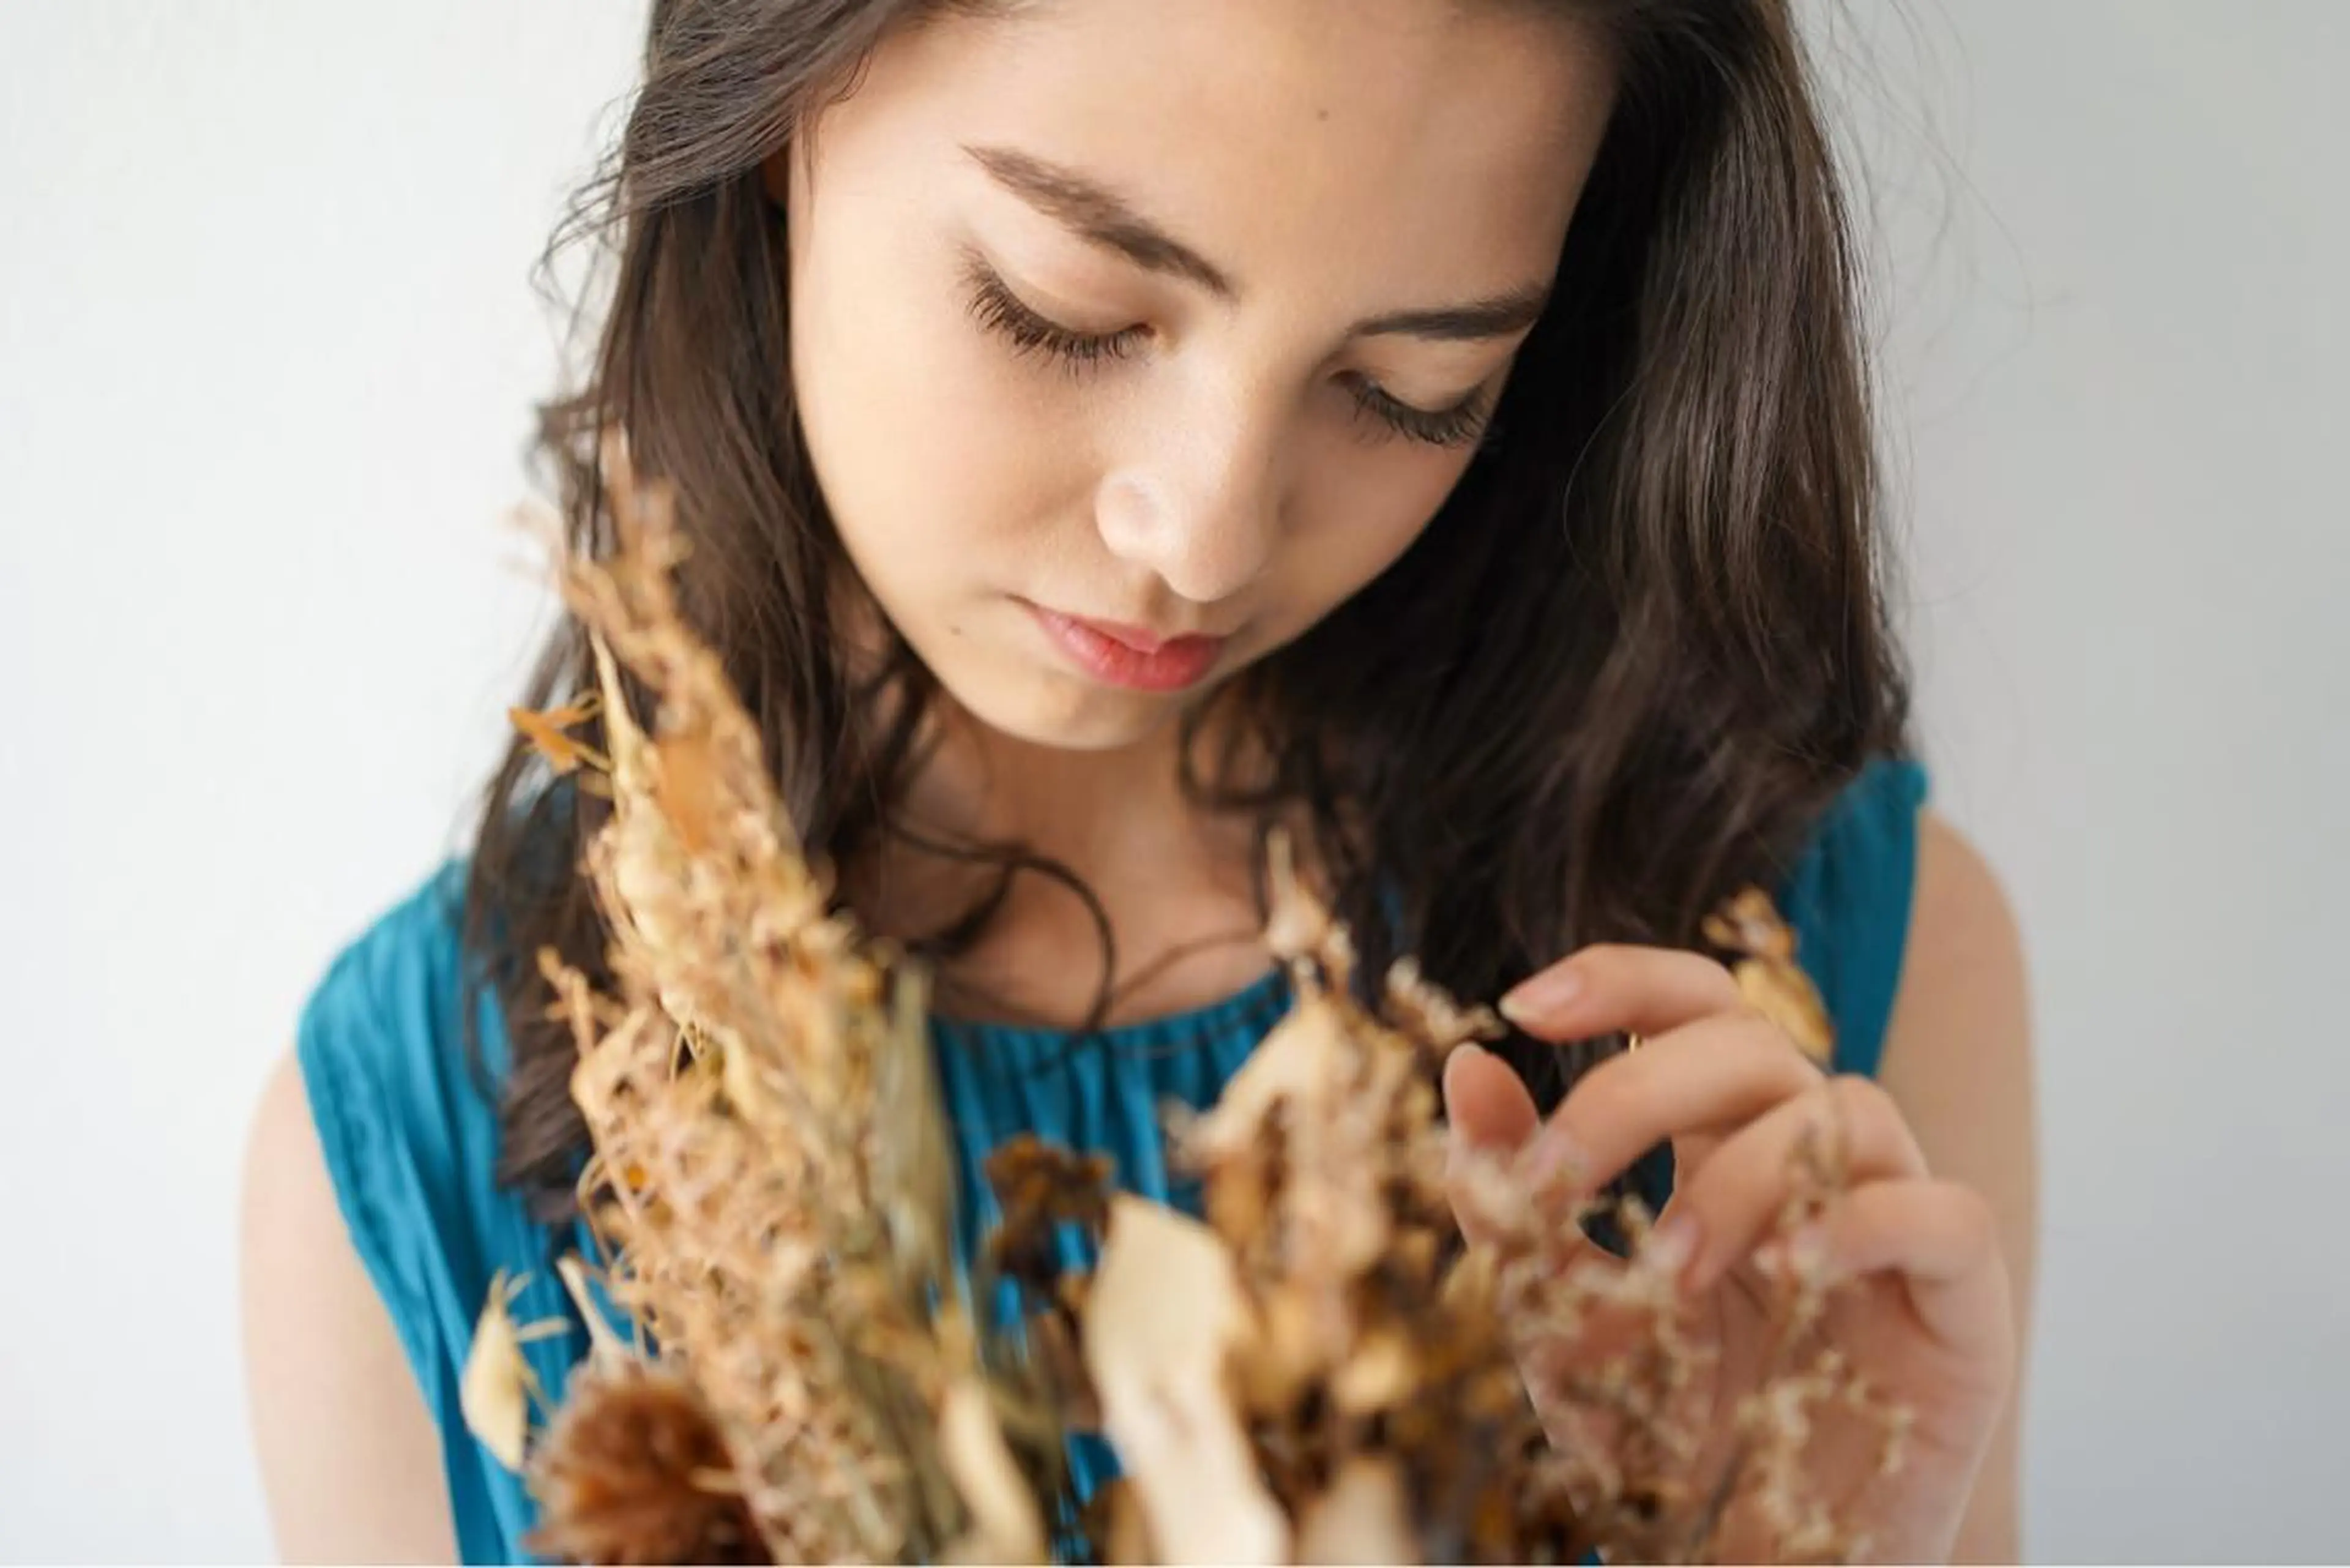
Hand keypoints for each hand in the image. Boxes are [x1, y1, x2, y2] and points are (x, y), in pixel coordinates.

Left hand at [1444, 944, 2015, 1563]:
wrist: (1742, 1565)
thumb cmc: (1655, 1437)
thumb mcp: (1554, 1314)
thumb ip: (1514, 1201)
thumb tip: (1465, 1067)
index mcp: (1720, 1147)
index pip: (1695, 1008)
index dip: (1624, 978)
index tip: (1522, 1005)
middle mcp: (1813, 1165)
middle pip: (1753, 1040)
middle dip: (1637, 1089)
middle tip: (1557, 1180)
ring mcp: (1896, 1228)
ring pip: (1846, 1108)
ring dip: (1737, 1174)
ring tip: (1668, 1269)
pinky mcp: (1966, 1310)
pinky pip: (1947, 1214)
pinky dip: (1868, 1222)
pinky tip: (1789, 1268)